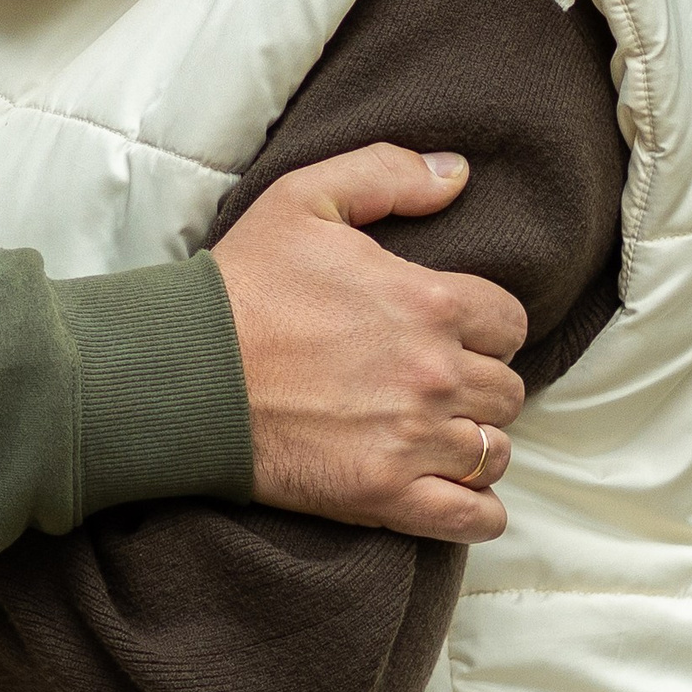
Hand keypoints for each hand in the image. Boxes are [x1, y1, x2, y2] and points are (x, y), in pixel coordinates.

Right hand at [211, 146, 528, 542]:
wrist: (182, 370)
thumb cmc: (242, 283)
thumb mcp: (305, 197)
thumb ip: (388, 173)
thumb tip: (458, 173)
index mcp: (428, 300)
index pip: (510, 323)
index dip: (485, 328)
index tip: (452, 334)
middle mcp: (433, 372)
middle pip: (507, 390)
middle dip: (479, 385)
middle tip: (435, 384)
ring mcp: (412, 438)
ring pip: (495, 451)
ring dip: (475, 442)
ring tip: (437, 434)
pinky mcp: (384, 494)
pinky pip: (474, 518)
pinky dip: (476, 510)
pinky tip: (453, 490)